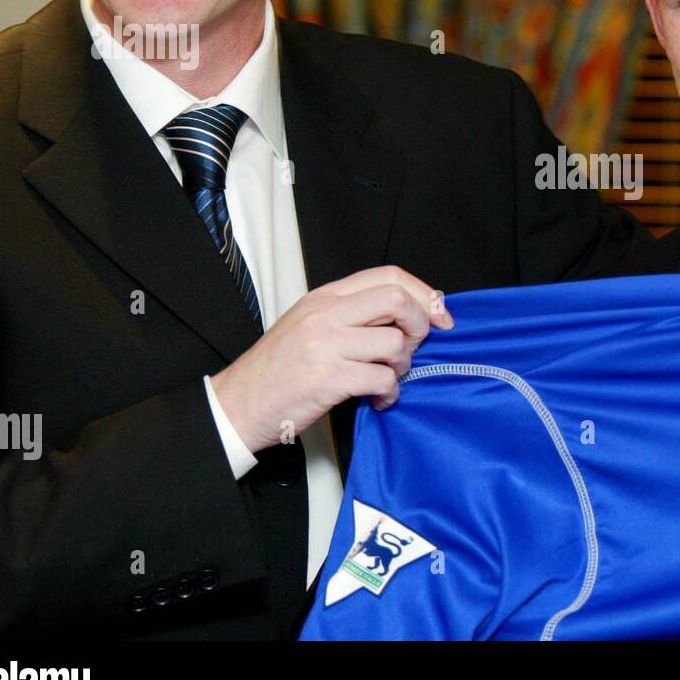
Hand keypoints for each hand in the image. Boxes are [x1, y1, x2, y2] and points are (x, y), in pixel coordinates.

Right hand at [210, 266, 453, 453]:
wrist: (239, 403)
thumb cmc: (278, 368)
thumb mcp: (310, 323)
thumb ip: (352, 313)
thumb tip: (408, 314)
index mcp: (325, 296)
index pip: (389, 276)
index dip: (425, 295)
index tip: (440, 316)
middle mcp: (326, 314)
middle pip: (398, 300)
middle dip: (421, 325)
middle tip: (415, 347)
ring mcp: (326, 345)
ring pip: (395, 344)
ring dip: (403, 366)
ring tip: (389, 377)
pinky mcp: (328, 379)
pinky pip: (382, 380)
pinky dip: (390, 394)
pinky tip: (379, 399)